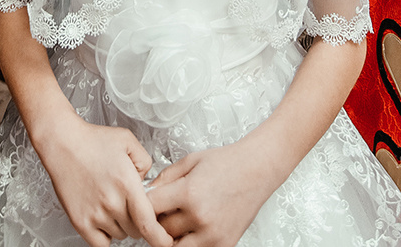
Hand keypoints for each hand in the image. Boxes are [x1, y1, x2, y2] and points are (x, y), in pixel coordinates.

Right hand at [29, 115, 171, 246]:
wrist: (62, 142)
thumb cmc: (92, 140)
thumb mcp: (129, 141)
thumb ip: (146, 163)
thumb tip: (146, 184)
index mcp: (127, 185)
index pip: (149, 225)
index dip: (161, 238)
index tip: (166, 241)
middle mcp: (111, 203)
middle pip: (137, 231)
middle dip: (139, 221)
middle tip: (132, 205)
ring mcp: (94, 214)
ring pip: (120, 235)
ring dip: (122, 226)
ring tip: (113, 204)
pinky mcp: (79, 221)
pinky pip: (100, 243)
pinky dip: (105, 236)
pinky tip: (104, 220)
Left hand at [147, 143, 278, 245]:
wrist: (258, 170)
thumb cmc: (227, 162)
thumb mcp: (190, 161)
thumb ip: (164, 178)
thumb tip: (146, 192)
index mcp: (189, 193)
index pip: (149, 208)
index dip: (143, 204)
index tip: (145, 200)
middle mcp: (200, 217)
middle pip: (160, 231)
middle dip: (156, 221)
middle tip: (161, 211)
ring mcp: (212, 235)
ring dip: (170, 237)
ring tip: (175, 222)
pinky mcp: (223, 244)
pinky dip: (189, 243)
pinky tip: (191, 229)